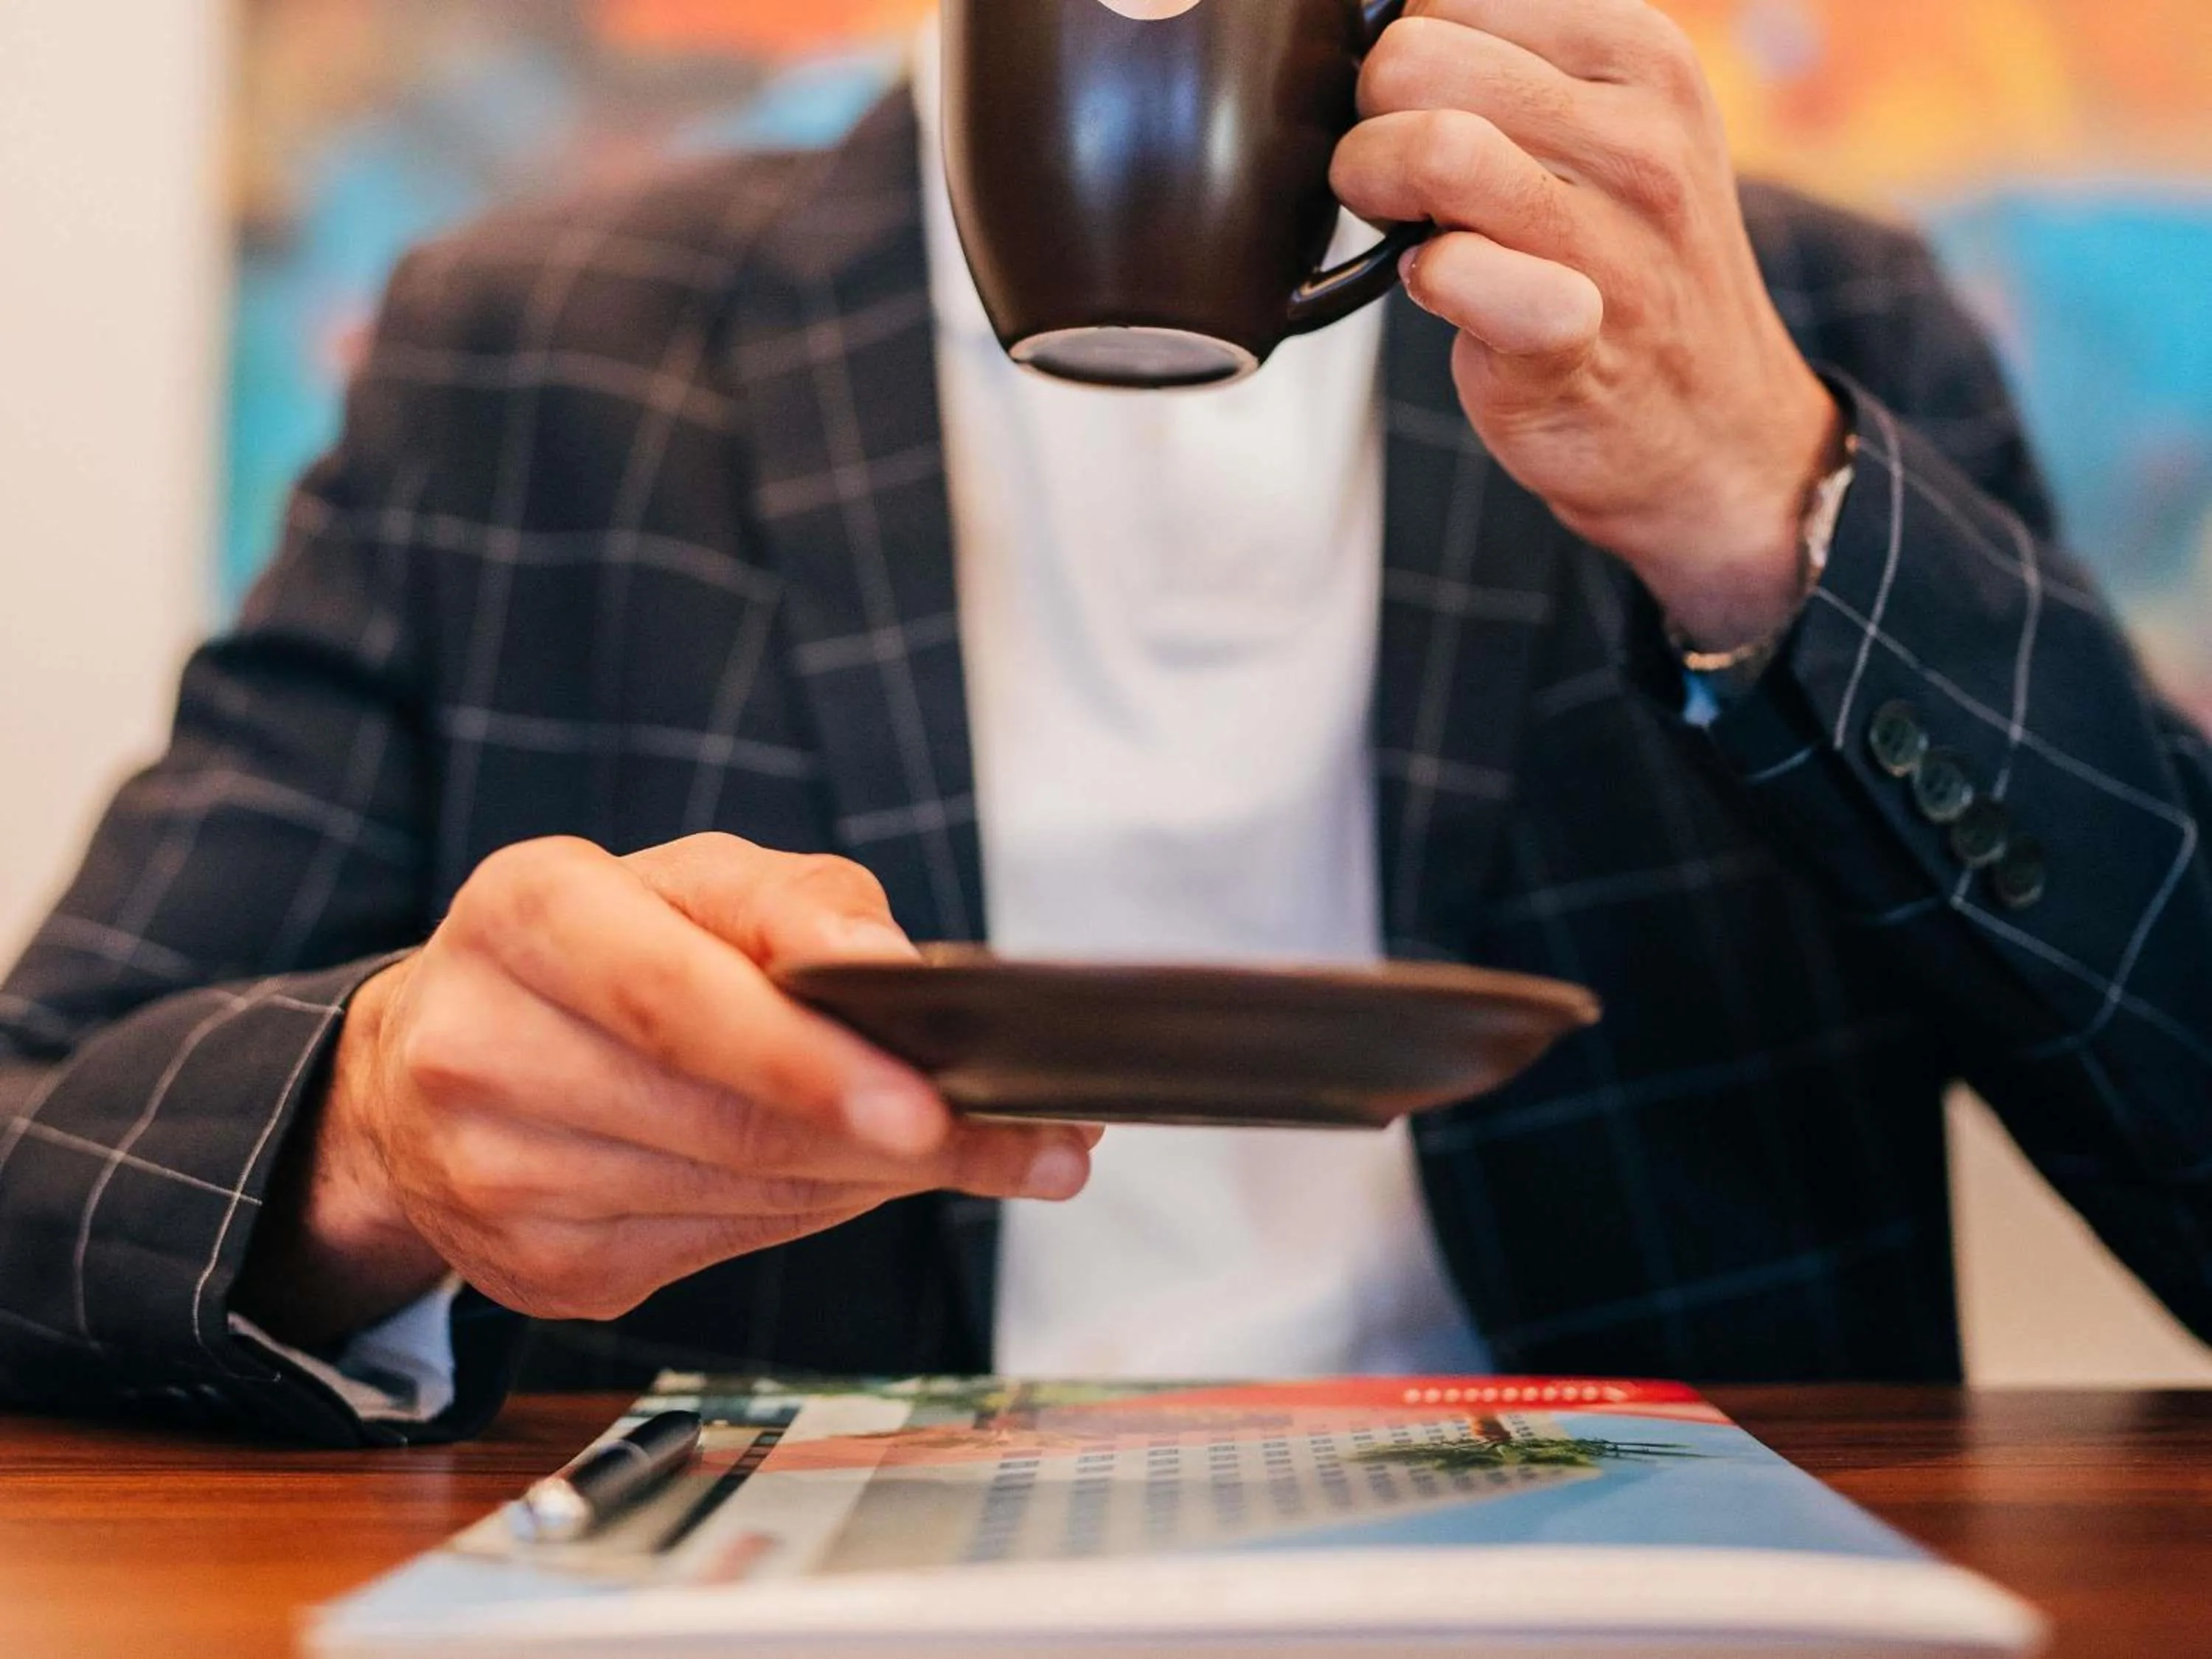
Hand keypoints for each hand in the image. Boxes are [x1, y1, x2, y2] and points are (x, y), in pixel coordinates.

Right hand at [238, 835, 1095, 1343]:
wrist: (431, 1063)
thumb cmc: (596, 949)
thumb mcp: (691, 880)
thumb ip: (798, 905)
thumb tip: (897, 972)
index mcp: (524, 915)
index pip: (678, 1002)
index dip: (809, 1062)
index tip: (931, 1104)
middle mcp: (483, 1049)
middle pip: (727, 1122)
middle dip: (899, 1140)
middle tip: (1032, 1144)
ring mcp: (497, 1180)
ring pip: (742, 1198)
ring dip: (874, 1179)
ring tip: (966, 1146)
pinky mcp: (537, 1273)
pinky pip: (721, 1250)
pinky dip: (811, 1214)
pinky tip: (848, 1176)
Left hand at [1332, 0, 1845, 649]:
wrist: (1711, 421)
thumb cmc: (1623, 262)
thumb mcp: (1609, 124)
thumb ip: (1513, 67)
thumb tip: (1382, 29)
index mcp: (1641, 53)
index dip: (1406, 64)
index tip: (1428, 118)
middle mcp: (1639, 134)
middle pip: (1416, 58)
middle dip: (1372, 117)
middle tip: (1397, 179)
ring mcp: (1613, 238)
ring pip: (1431, 148)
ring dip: (1375, 189)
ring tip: (1408, 225)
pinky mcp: (1568, 337)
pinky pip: (1451, 269)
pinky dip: (1420, 280)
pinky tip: (1441, 292)